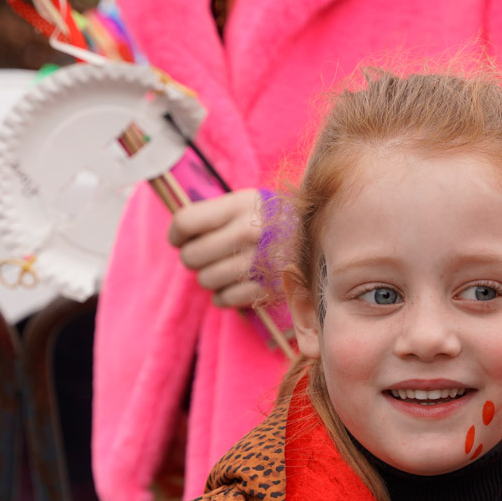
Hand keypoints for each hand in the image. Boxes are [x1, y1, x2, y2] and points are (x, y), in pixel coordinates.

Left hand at [169, 188, 267, 308]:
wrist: (324, 237)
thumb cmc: (278, 219)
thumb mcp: (251, 201)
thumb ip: (217, 212)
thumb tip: (179, 232)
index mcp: (240, 205)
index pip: (185, 222)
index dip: (176, 234)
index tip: (180, 238)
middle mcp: (247, 232)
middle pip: (191, 256)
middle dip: (194, 257)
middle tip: (207, 254)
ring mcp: (257, 263)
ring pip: (205, 280)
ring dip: (210, 277)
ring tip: (225, 268)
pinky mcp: (267, 288)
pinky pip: (224, 299)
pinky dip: (223, 295)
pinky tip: (234, 284)